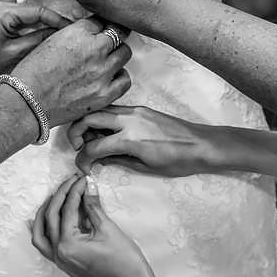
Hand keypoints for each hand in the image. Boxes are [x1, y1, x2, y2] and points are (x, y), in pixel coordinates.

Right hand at [10, 17, 132, 126]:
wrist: (26, 102)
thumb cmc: (31, 74)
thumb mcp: (49, 41)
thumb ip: (72, 34)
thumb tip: (88, 32)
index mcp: (78, 33)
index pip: (100, 20)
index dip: (99, 26)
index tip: (99, 30)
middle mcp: (94, 49)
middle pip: (118, 33)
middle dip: (112, 38)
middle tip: (105, 44)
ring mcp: (102, 72)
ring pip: (125, 54)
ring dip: (117, 55)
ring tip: (105, 62)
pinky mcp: (104, 94)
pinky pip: (125, 80)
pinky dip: (120, 77)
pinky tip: (110, 78)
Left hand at [31, 174, 156, 276]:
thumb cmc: (125, 260)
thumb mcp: (108, 228)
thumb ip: (93, 206)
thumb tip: (87, 186)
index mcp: (68, 244)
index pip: (67, 210)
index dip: (75, 190)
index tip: (82, 178)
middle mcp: (59, 254)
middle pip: (50, 218)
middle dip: (60, 196)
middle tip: (71, 182)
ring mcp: (61, 262)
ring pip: (40, 235)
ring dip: (44, 214)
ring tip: (53, 198)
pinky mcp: (66, 265)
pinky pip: (46, 247)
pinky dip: (44, 231)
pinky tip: (47, 221)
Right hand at [68, 105, 215, 176]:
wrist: (200, 145)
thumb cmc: (177, 161)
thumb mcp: (145, 167)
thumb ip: (118, 160)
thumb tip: (100, 159)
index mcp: (129, 139)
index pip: (92, 147)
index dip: (82, 160)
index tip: (83, 168)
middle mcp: (128, 120)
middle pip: (88, 119)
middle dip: (76, 133)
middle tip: (78, 147)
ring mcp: (134, 111)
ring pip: (100, 110)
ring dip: (89, 123)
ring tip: (92, 140)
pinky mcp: (141, 109)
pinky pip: (114, 110)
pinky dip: (104, 119)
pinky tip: (108, 133)